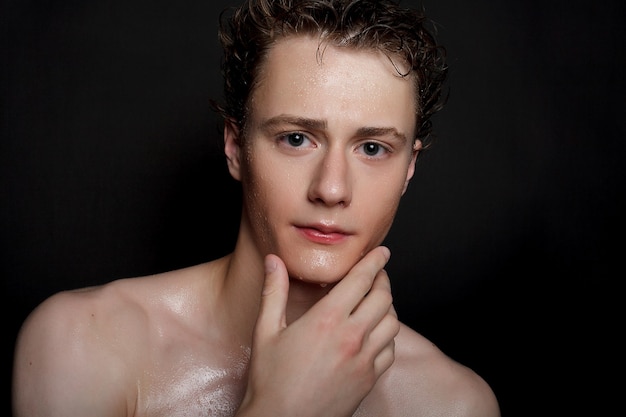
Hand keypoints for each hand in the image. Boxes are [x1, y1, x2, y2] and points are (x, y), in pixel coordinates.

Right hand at [237, 246, 398, 416]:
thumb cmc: (271, 380)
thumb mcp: (266, 331)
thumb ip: (274, 292)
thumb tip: (274, 261)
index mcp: (327, 320)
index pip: (361, 280)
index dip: (374, 261)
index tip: (381, 252)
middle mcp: (351, 337)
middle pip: (383, 297)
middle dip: (383, 280)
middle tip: (377, 275)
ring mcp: (364, 360)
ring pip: (393, 323)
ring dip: (388, 307)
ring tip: (377, 301)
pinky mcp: (369, 379)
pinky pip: (391, 350)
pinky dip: (389, 336)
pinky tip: (376, 333)